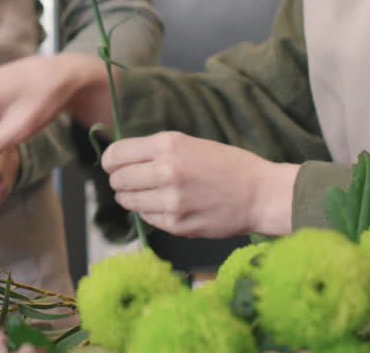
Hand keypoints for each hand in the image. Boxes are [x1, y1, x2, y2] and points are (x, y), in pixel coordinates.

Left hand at [103, 132, 298, 238]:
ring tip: (148, 193)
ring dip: (131, 198)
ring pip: (128, 201)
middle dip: (119, 180)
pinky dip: (150, 212)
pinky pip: (146, 218)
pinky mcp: (176, 225)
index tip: (113, 164)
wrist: (259, 195)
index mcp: (168, 145)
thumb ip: (157, 151)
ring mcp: (170, 201)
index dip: (110, 160)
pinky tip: (166, 206)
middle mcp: (165, 171)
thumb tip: (123, 159)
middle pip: (118, 180)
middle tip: (130, 180)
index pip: (116, 154)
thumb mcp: (191, 144)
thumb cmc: (228, 165)